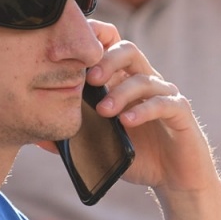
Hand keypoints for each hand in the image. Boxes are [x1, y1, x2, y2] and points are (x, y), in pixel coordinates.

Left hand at [84, 22, 218, 196]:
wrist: (175, 180)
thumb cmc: (139, 157)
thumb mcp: (103, 147)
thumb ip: (74, 140)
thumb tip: (39, 140)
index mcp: (125, 81)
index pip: (111, 46)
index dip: (95, 40)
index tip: (72, 51)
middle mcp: (146, 81)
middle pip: (128, 50)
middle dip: (106, 60)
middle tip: (87, 80)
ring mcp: (165, 94)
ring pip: (144, 78)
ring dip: (121, 92)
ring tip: (104, 111)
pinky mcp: (181, 112)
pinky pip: (163, 103)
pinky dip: (143, 110)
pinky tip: (127, 122)